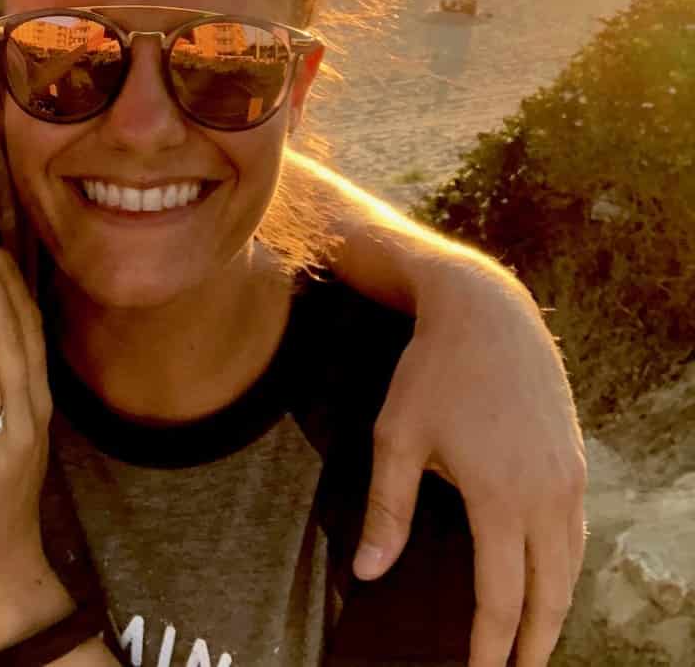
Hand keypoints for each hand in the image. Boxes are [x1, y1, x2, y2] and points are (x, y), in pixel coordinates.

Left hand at [354, 259, 586, 666]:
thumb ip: (386, 509)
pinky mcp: (575, 459)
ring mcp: (568, 477)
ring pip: (572, 566)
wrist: (486, 312)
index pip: (501, 598)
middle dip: (534, 643)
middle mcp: (546, 495)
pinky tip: (546, 577)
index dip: (491, 646)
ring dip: (555, 609)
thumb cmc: (434, 372)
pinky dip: (565, 567)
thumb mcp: (397, 436)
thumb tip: (369, 572)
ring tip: (533, 640)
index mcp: (500, 497)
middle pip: (550, 596)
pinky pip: (577, 531)